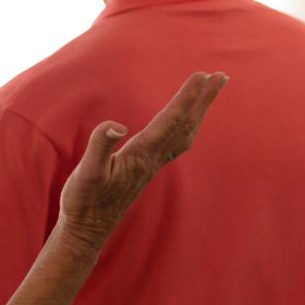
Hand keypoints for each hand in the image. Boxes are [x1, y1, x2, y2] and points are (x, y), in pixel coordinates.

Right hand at [57, 72, 227, 250]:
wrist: (89, 228)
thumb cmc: (84, 200)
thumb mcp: (86, 172)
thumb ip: (99, 146)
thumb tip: (116, 126)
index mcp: (141, 154)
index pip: (170, 120)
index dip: (186, 97)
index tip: (201, 76)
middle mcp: (153, 159)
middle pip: (185, 124)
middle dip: (202, 99)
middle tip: (220, 76)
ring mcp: (152, 165)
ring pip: (184, 133)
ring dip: (198, 111)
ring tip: (209, 92)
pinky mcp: (146, 169)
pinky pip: (175, 143)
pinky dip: (187, 126)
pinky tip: (186, 122)